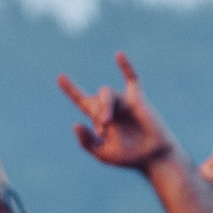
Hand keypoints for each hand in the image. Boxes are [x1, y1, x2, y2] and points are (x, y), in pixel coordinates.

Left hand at [56, 52, 178, 172]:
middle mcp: (110, 107)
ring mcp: (123, 101)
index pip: (82, 100)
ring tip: (108, 122)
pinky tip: (118, 55)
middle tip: (104, 128)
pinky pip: (132, 79)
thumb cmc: (128, 157)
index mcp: (99, 119)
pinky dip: (126, 67)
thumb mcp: (102, 153)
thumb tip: (75, 123)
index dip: (71, 90)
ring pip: (106, 93)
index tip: (60, 77)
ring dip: (104, 106)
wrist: (152, 156)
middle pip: (95, 100)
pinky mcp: (137, 99)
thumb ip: (86, 142)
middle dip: (96, 113)